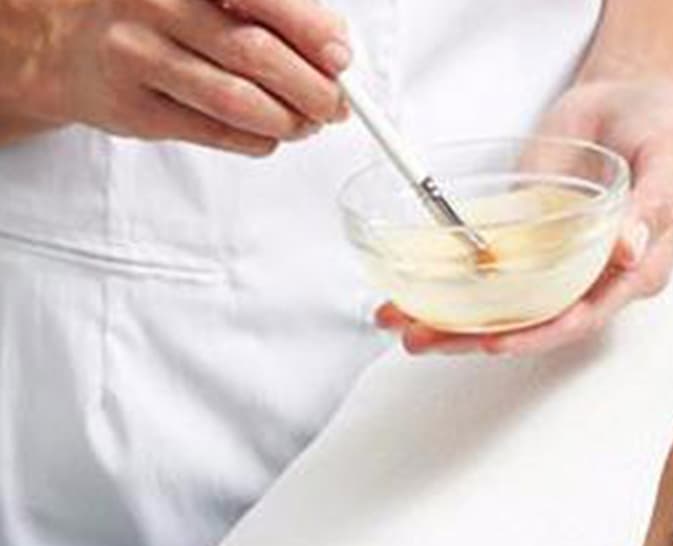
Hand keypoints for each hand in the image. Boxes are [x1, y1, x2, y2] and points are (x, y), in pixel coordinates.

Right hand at [0, 0, 350, 155]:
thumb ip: (270, 8)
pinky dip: (258, 139)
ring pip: (238, 102)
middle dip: (313, 88)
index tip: (340, 57)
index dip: (312, 31)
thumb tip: (334, 46)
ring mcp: (138, 57)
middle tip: (336, 103)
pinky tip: (268, 132)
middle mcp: (155, 5)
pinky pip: (217, 134)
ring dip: (290, 121)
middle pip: (256, 55)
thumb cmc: (156, 13)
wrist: (67, 40)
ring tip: (307, 121)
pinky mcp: (134, 109)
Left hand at [376, 76, 672, 354]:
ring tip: (405, 327)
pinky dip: (454, 280)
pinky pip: (490, 267)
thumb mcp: (671, 161)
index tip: (501, 341)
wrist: (634, 96)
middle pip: (536, 321)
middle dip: (480, 336)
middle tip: (426, 339)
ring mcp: (558, 260)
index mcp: (636, 271)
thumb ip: (653, 207)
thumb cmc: (665, 129)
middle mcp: (594, 278)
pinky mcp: (528, 238)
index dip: (542, 333)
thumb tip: (629, 250)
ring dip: (456, 321)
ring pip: (508, 304)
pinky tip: (414, 292)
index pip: (586, 316)